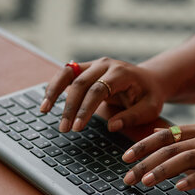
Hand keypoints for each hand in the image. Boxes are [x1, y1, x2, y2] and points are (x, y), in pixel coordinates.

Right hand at [40, 57, 165, 131]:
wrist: (149, 80)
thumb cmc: (150, 96)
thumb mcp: (150, 108)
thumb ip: (132, 116)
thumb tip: (112, 126)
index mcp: (121, 72)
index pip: (99, 89)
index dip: (86, 108)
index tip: (78, 127)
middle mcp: (105, 64)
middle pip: (80, 83)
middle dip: (70, 107)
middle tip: (64, 129)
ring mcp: (93, 64)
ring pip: (68, 74)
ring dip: (54, 93)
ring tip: (44, 111)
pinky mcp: (85, 68)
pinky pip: (66, 75)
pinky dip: (54, 87)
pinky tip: (46, 102)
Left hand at [121, 123, 194, 191]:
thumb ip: (187, 137)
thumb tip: (158, 136)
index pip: (166, 134)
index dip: (143, 144)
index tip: (125, 156)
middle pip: (171, 148)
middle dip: (145, 162)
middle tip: (128, 177)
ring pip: (187, 158)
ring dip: (163, 170)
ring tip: (146, 182)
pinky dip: (194, 180)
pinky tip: (179, 188)